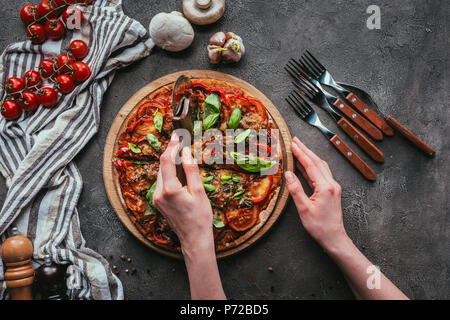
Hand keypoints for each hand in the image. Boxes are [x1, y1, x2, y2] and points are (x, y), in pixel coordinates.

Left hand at [153, 133, 213, 249]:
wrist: (194, 238)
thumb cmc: (200, 217)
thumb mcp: (199, 191)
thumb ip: (191, 170)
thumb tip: (186, 152)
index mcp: (169, 190)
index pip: (166, 161)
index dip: (171, 146)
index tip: (177, 136)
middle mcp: (158, 193)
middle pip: (162, 166)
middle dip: (170, 153)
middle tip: (180, 142)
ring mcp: (156, 198)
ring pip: (161, 173)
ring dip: (170, 163)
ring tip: (181, 155)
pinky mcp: (158, 202)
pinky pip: (162, 182)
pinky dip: (169, 174)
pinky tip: (179, 172)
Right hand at [284, 137, 347, 250]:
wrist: (335, 238)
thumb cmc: (319, 227)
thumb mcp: (304, 209)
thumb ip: (296, 189)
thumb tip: (288, 174)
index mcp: (325, 187)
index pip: (311, 165)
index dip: (300, 153)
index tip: (292, 144)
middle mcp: (331, 184)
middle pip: (317, 162)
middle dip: (305, 150)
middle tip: (295, 140)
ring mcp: (333, 187)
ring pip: (321, 166)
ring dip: (310, 156)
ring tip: (299, 148)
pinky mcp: (332, 191)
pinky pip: (322, 173)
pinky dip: (312, 166)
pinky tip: (304, 165)